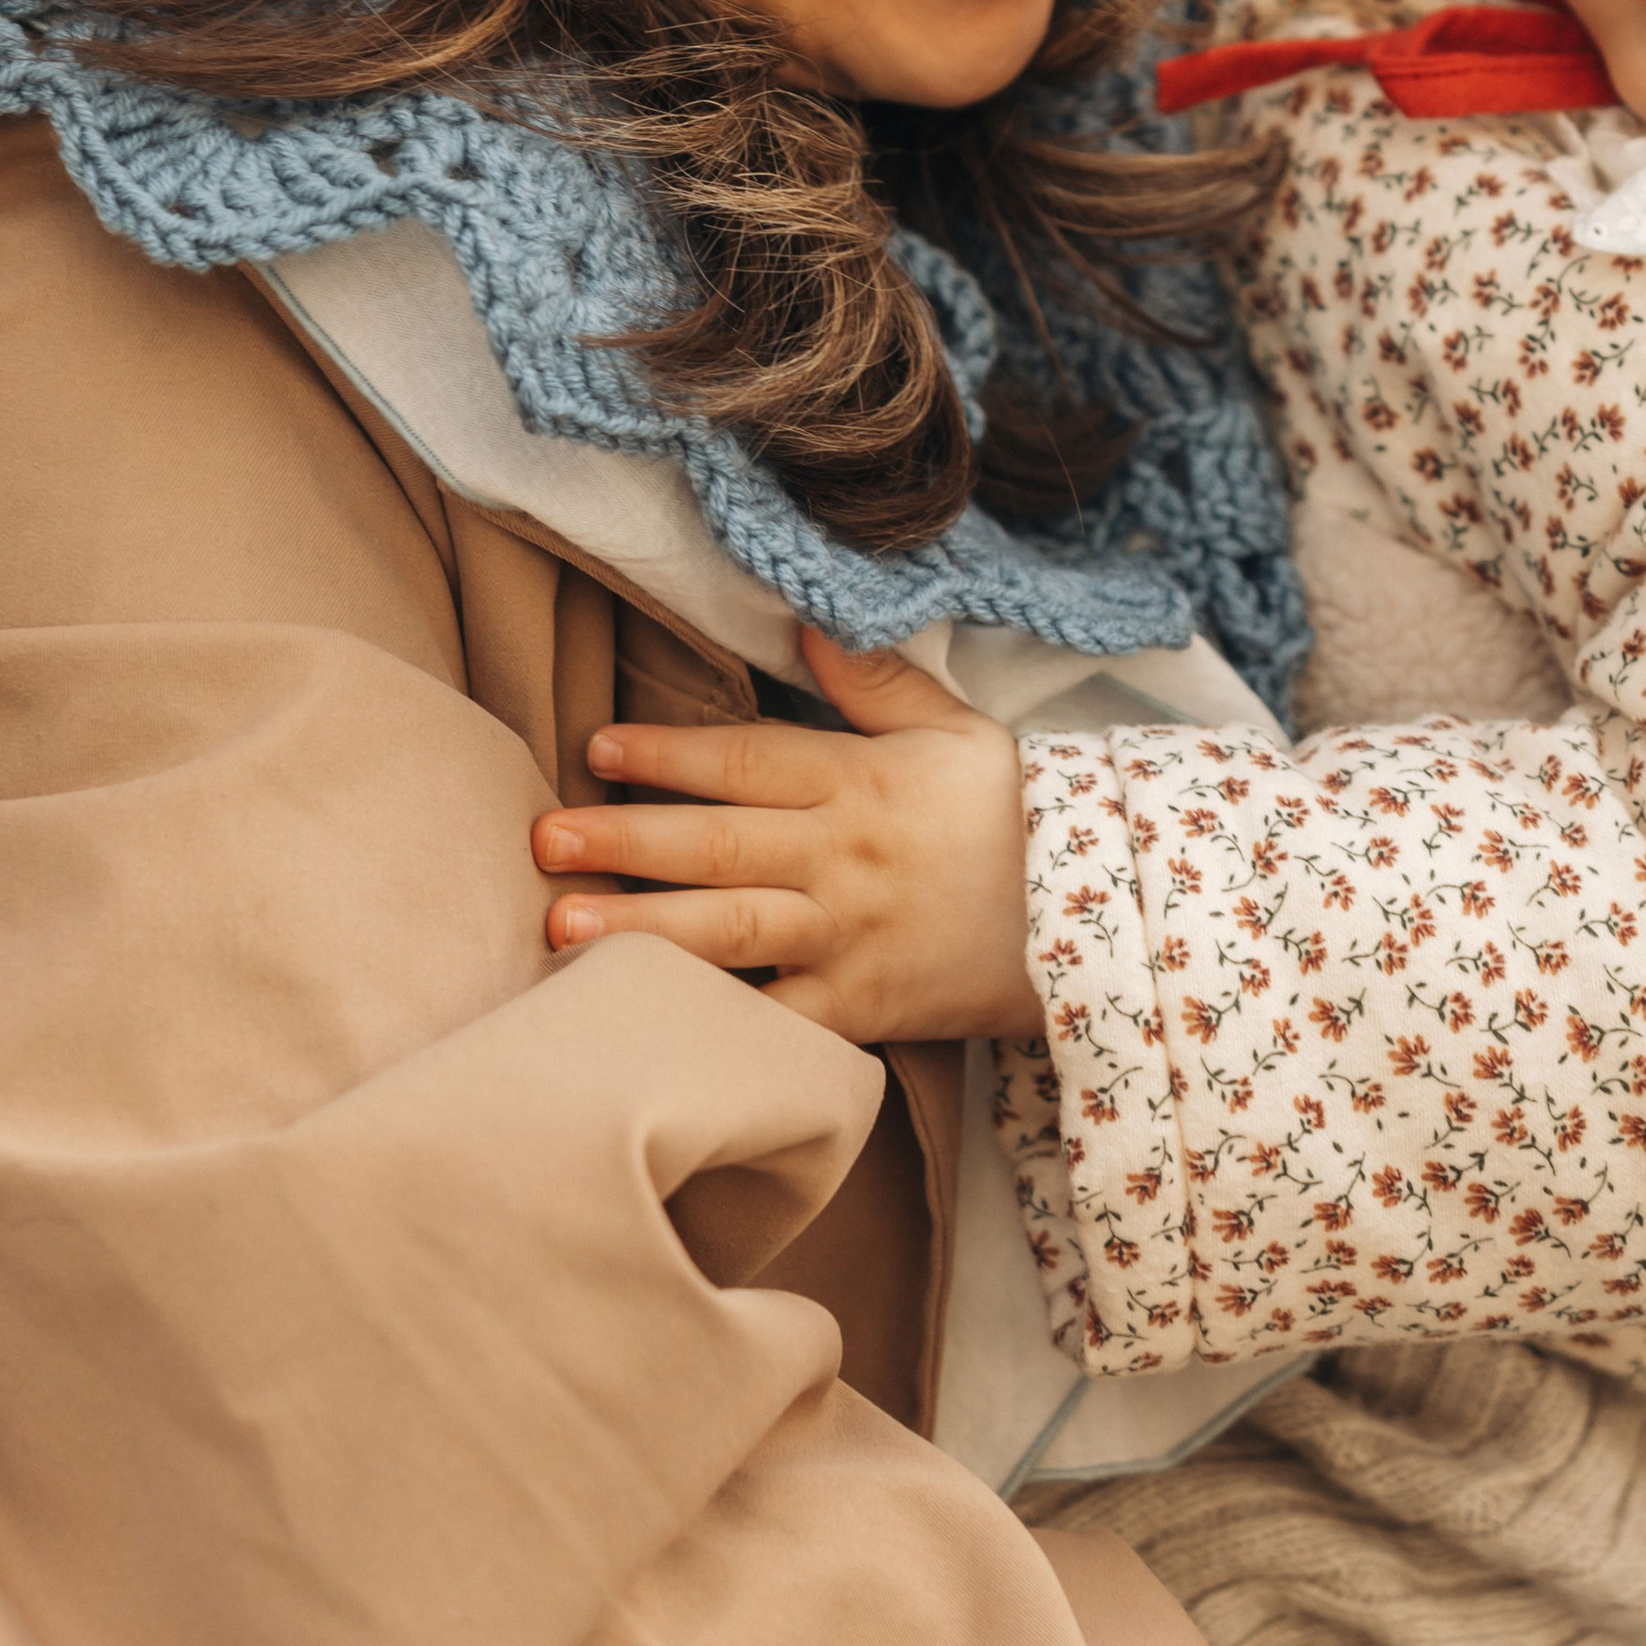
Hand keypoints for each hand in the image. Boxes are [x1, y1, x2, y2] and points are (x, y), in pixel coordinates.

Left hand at [530, 630, 1037, 1045]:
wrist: (1101, 920)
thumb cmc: (1017, 815)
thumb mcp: (956, 730)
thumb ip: (875, 679)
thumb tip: (805, 620)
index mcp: (860, 783)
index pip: (747, 759)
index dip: (668, 751)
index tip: (598, 746)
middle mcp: (844, 859)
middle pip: (719, 845)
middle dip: (626, 839)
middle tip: (544, 837)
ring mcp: (849, 939)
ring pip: (730, 932)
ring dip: (641, 928)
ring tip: (562, 927)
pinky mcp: (861, 1010)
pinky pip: (776, 1022)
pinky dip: (712, 1024)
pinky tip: (643, 1021)